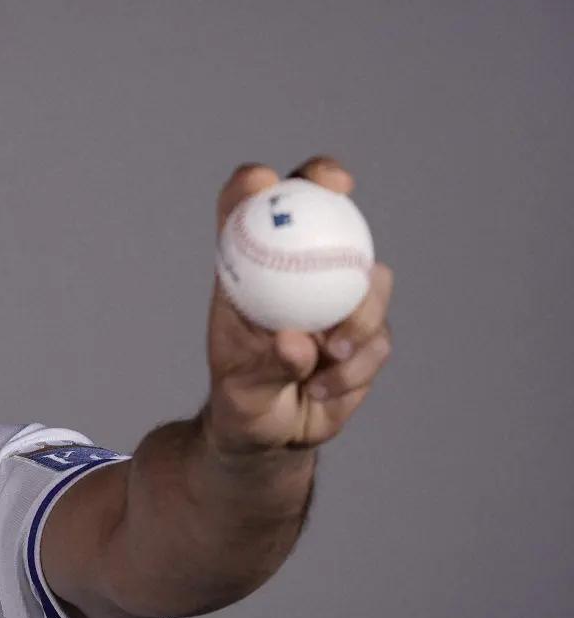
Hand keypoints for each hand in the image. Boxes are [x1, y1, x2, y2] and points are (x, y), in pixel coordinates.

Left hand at [203, 156, 393, 453]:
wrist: (271, 436)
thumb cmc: (242, 400)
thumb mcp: (240, 390)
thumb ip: (265, 366)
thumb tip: (296, 342)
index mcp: (251, 274)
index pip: (247, 213)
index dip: (255, 185)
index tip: (263, 183)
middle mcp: (297, 274)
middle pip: (320, 209)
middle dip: (328, 182)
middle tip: (338, 189)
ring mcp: (338, 300)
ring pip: (369, 281)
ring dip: (357, 317)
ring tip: (331, 356)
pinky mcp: (367, 336)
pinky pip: (377, 340)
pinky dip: (353, 367)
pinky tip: (322, 389)